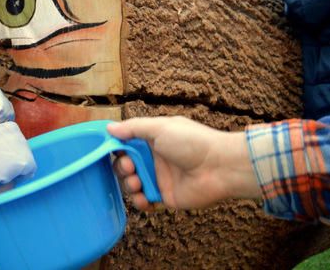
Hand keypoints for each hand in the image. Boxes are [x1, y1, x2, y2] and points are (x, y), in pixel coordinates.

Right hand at [107, 116, 260, 211]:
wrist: (220, 168)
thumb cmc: (193, 142)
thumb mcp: (160, 127)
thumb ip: (133, 128)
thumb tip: (109, 128)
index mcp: (152, 140)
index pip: (126, 144)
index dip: (116, 148)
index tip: (112, 151)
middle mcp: (154, 159)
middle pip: (125, 165)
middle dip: (122, 167)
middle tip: (130, 167)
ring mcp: (159, 178)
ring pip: (132, 183)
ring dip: (128, 183)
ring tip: (137, 182)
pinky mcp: (165, 196)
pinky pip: (145, 202)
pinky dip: (139, 202)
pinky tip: (143, 198)